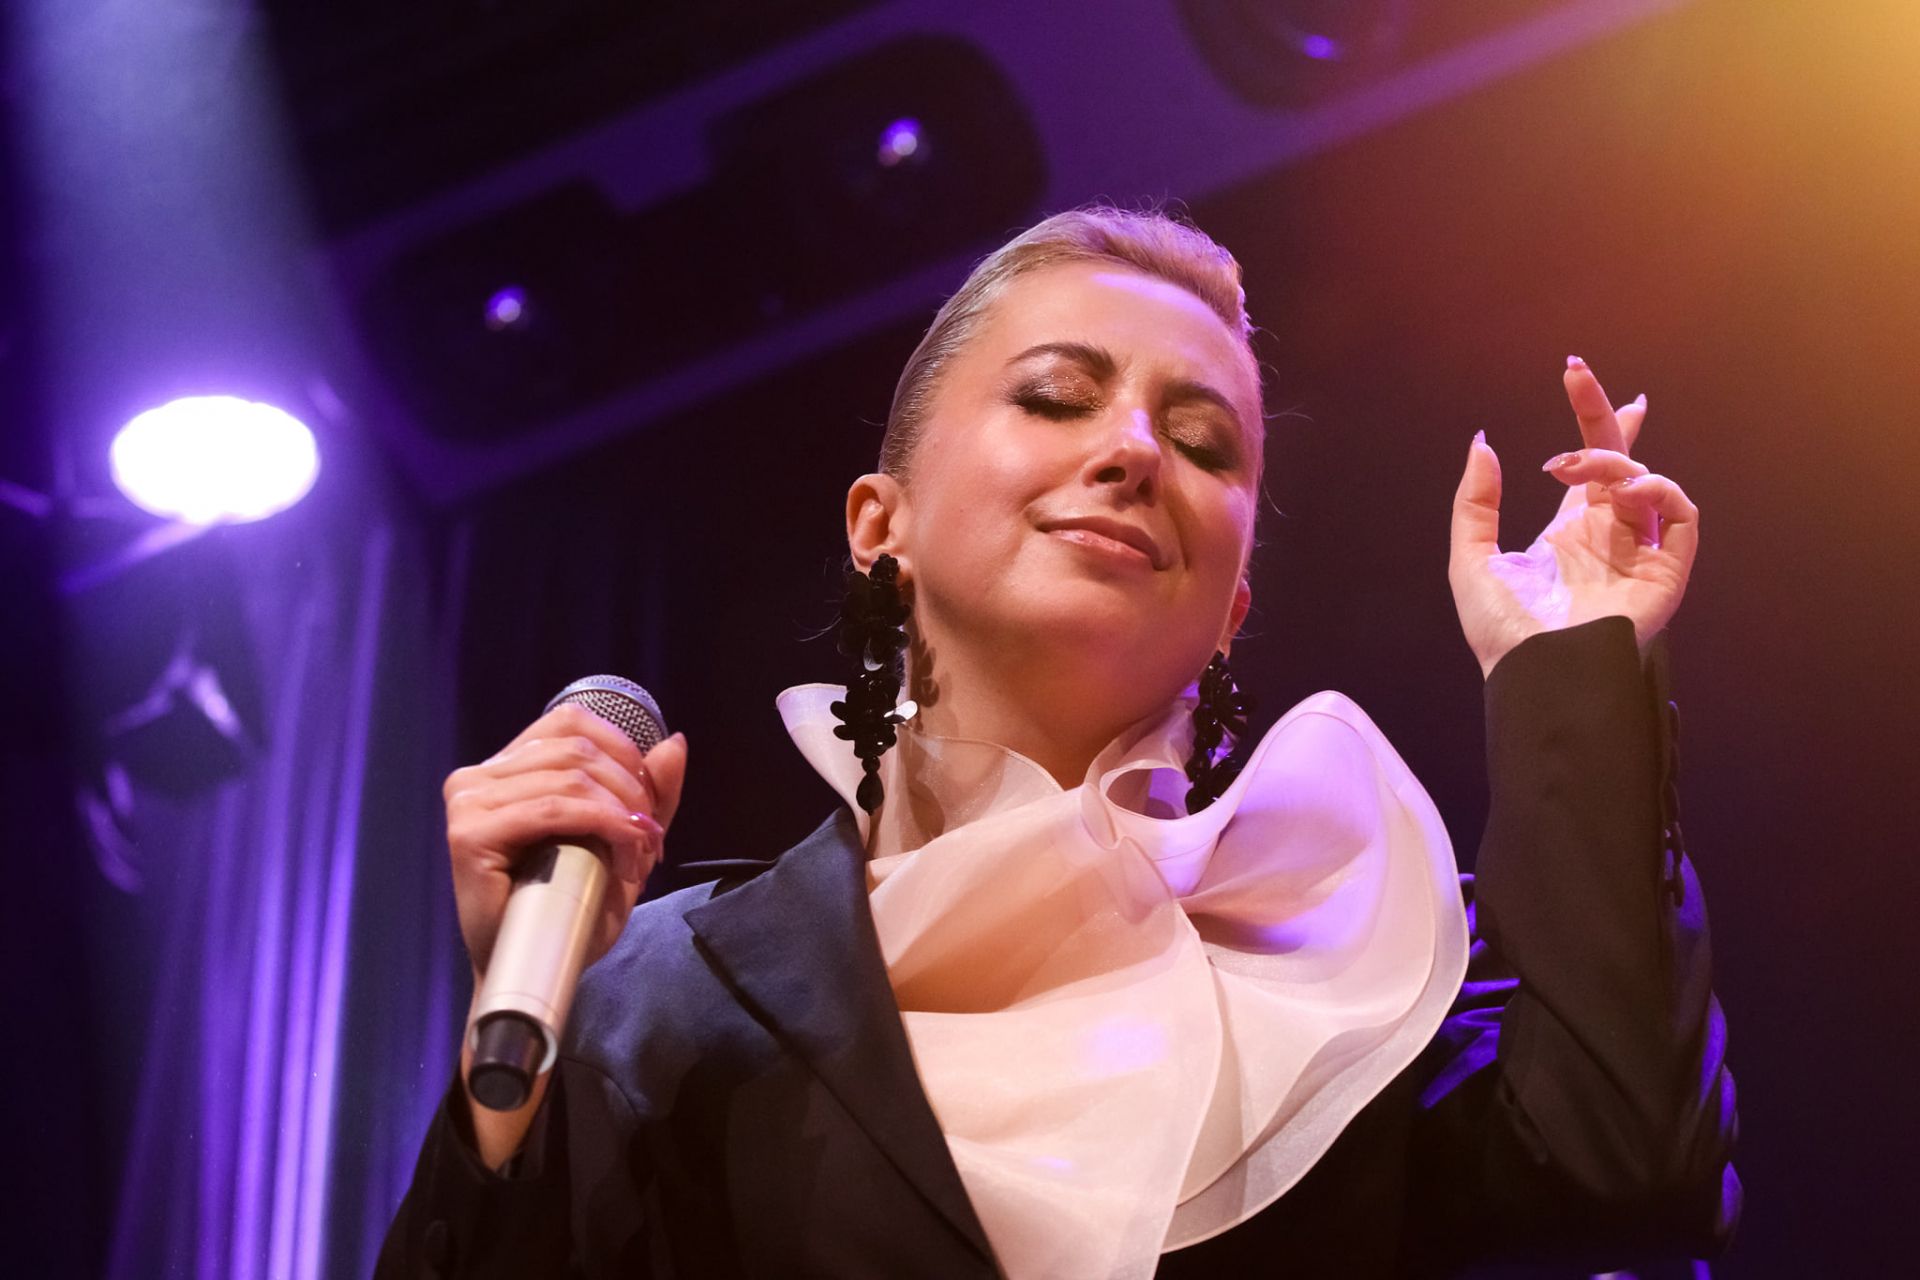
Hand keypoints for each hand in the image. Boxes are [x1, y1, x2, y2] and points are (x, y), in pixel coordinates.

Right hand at [443, 703, 687, 983]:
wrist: (534, 971)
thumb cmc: (569, 909)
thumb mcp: (622, 842)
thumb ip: (648, 794)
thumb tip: (674, 743)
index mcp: (506, 767)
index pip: (571, 722)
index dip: (623, 752)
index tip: (647, 804)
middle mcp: (478, 777)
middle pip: (577, 749)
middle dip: (630, 791)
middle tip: (649, 840)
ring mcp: (469, 802)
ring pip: (572, 778)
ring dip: (622, 815)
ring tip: (638, 855)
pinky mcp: (470, 835)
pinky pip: (554, 810)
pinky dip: (603, 827)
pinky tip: (623, 857)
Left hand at [1449, 357, 1699, 678]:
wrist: (1535, 673)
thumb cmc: (1503, 631)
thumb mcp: (1470, 558)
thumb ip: (1475, 501)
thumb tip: (1482, 443)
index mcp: (1570, 531)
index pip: (1591, 466)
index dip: (1592, 421)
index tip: (1576, 376)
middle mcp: (1609, 535)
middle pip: (1621, 461)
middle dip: (1606, 416)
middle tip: (1578, 377)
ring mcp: (1640, 551)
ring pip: (1645, 482)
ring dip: (1609, 462)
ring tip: (1567, 471)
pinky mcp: (1667, 571)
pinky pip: (1682, 515)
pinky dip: (1658, 490)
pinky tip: (1620, 492)